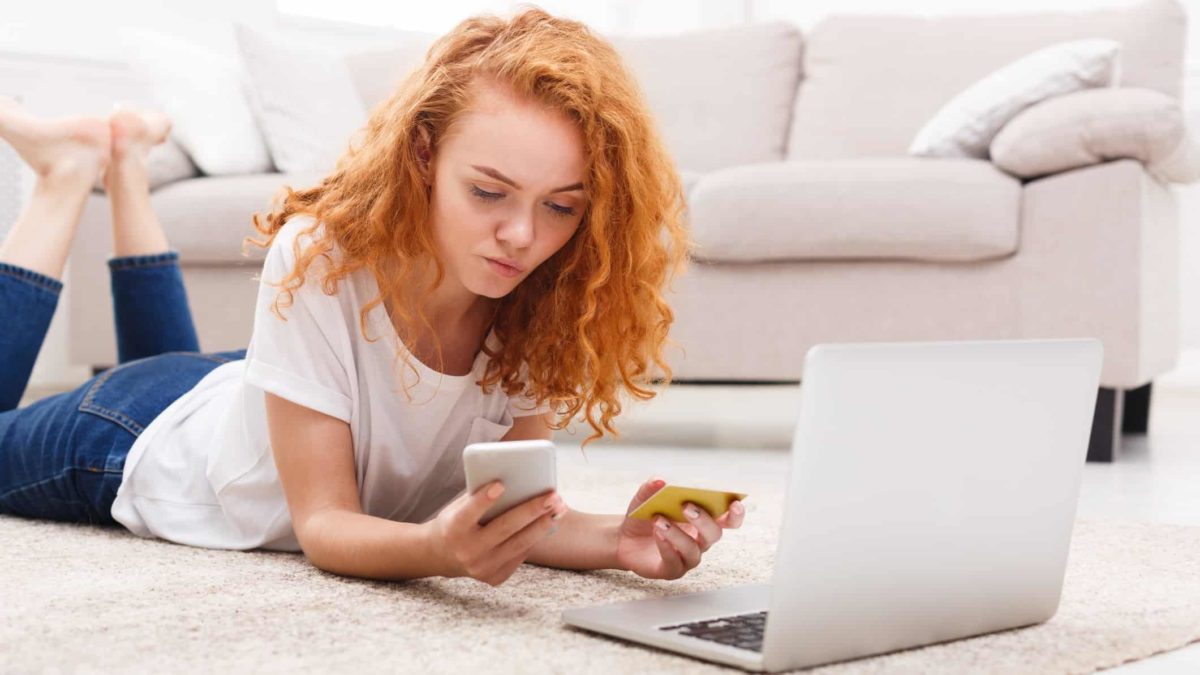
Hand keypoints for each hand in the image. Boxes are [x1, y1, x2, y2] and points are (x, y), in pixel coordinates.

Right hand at [427, 481, 567, 585]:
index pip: (469, 513)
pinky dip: (535, 538)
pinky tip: (548, 523)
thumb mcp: (458, 507)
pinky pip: (520, 555)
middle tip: (553, 496)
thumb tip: (515, 480)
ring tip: (559, 509)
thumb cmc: (456, 521)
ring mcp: (481, 568)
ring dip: (543, 525)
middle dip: (532, 510)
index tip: (501, 484)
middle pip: (504, 528)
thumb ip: (480, 496)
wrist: (441, 556)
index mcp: (453, 529)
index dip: (484, 499)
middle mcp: (467, 551)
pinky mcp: (494, 578)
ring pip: (519, 544)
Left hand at [615, 477, 744, 579]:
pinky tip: (657, 534)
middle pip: (714, 534)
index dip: (736, 514)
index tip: (735, 503)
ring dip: (678, 534)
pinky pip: (674, 562)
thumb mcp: (644, 499)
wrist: (624, 538)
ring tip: (660, 520)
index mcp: (702, 521)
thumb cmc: (644, 517)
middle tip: (686, 507)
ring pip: (693, 549)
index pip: (728, 520)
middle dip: (703, 520)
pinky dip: (667, 546)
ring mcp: (687, 558)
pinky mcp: (672, 570)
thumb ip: (651, 488)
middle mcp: (700, 541)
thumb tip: (660, 480)